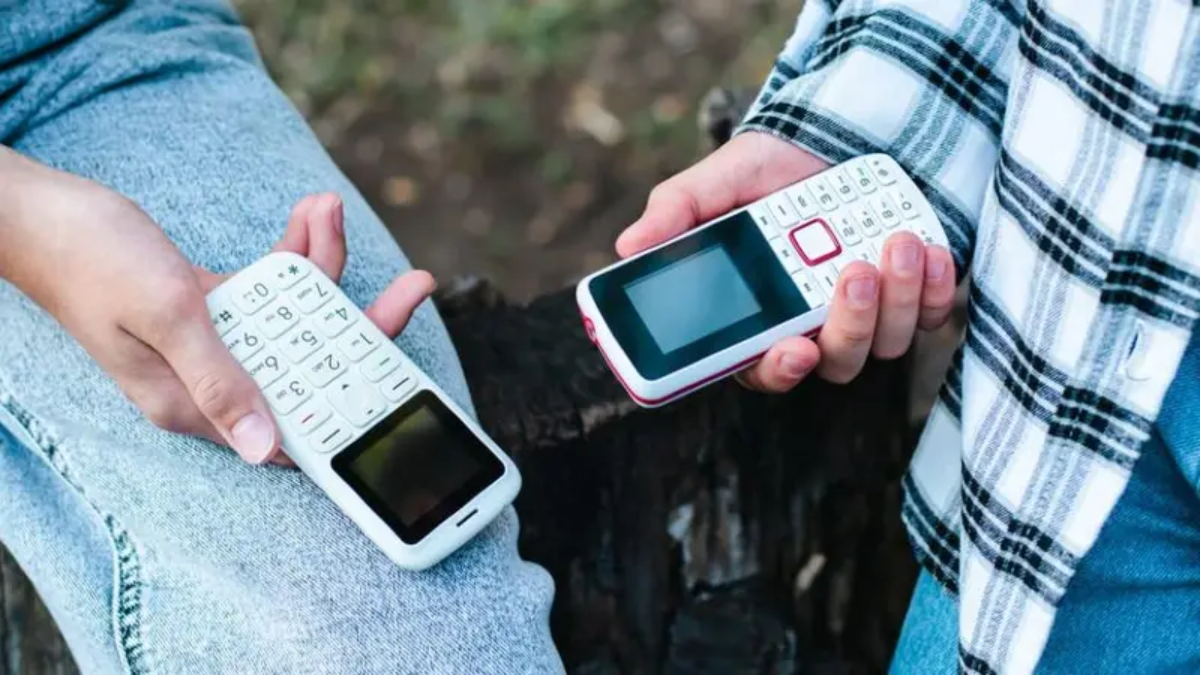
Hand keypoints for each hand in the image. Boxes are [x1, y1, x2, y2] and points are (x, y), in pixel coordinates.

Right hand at [1, 154, 432, 463]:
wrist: (37, 211)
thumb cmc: (90, 258)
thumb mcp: (166, 315)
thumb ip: (220, 379)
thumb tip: (265, 449)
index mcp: (195, 402)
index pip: (293, 420)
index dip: (352, 404)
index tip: (402, 378)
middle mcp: (209, 380)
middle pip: (310, 366)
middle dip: (362, 321)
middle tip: (414, 283)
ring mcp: (213, 342)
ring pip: (295, 317)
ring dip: (322, 264)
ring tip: (329, 210)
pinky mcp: (212, 307)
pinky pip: (270, 288)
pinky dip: (291, 253)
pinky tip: (309, 213)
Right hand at [616, 132, 956, 391]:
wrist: (836, 134)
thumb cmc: (767, 170)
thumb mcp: (715, 183)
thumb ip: (676, 214)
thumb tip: (628, 248)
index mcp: (761, 319)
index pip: (764, 369)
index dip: (779, 371)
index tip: (793, 350)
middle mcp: (816, 328)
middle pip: (835, 363)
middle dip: (850, 324)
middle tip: (854, 272)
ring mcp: (870, 317)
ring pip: (888, 343)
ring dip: (898, 299)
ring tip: (897, 241)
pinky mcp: (917, 298)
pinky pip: (934, 316)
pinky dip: (937, 289)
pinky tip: (930, 249)